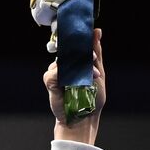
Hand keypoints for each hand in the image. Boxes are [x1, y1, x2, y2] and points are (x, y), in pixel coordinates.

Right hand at [46, 27, 104, 144]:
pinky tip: (75, 83)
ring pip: (63, 59)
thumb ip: (96, 53)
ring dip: (79, 66)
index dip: (85, 40)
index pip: (78, 44)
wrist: (85, 118)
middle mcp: (65, 64)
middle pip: (70, 48)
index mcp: (77, 61)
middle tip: (93, 58)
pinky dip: (66, 75)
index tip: (95, 37)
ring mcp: (56, 71)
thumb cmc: (92, 98)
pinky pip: (55, 71)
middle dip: (82, 52)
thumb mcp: (98, 73)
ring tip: (92, 76)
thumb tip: (97, 31)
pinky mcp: (50, 80)